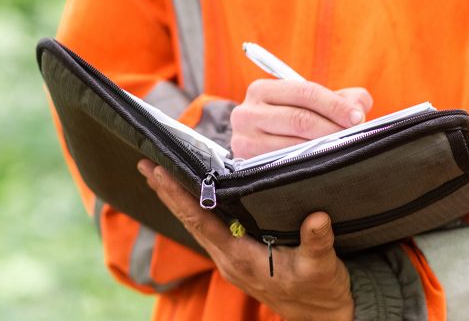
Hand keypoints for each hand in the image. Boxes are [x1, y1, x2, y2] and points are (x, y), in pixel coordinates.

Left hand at [137, 159, 353, 320]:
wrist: (324, 318)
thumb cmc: (321, 292)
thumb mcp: (322, 267)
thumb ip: (317, 243)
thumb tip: (318, 217)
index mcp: (241, 258)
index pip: (200, 221)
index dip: (178, 195)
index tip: (159, 172)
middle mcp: (228, 259)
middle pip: (188, 220)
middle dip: (166, 192)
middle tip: (145, 164)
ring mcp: (230, 261)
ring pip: (195, 225)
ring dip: (176, 200)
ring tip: (158, 175)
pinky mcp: (237, 259)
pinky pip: (207, 230)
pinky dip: (193, 210)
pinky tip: (190, 197)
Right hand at [230, 79, 373, 158]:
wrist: (257, 144)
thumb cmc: (290, 119)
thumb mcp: (310, 103)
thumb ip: (341, 98)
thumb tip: (360, 105)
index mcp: (261, 89)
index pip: (305, 92)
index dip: (334, 105)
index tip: (358, 117)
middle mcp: (246, 113)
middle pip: (299, 119)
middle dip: (332, 128)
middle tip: (355, 136)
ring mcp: (244, 140)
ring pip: (293, 145)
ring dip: (324, 149)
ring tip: (345, 150)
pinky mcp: (247, 164)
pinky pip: (284, 165)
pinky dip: (309, 164)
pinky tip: (325, 164)